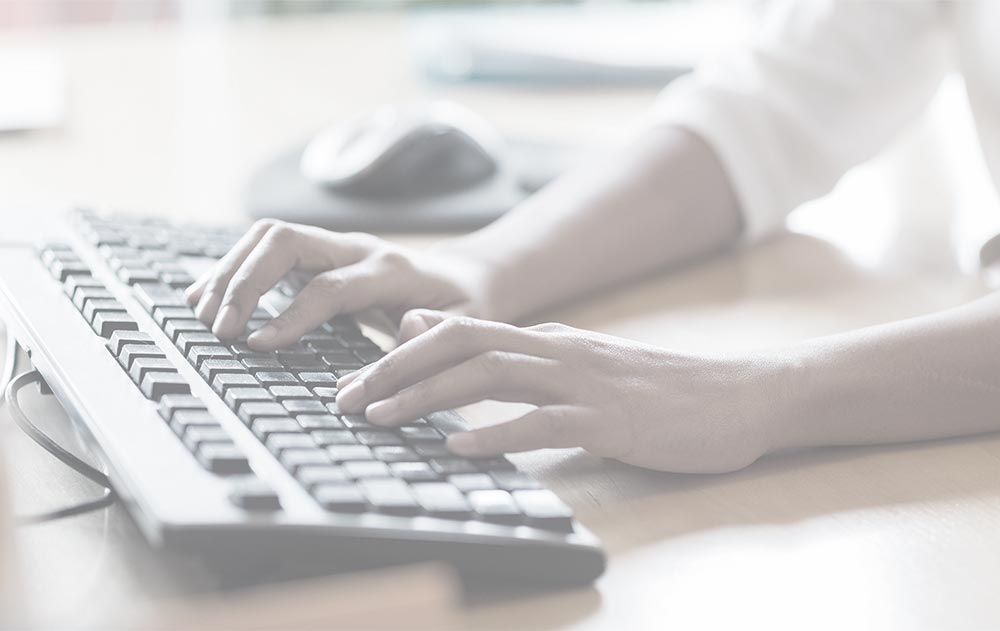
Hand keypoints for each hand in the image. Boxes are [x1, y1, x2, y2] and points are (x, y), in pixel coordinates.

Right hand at [185, 220, 494, 349]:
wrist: (467, 280)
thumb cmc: (465, 311)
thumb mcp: (466, 328)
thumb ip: (436, 334)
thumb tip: (407, 331)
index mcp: (393, 270)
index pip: (331, 285)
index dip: (292, 315)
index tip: (257, 345)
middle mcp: (359, 248)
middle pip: (286, 241)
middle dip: (245, 281)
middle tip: (219, 329)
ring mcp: (336, 245)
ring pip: (269, 237)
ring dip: (230, 271)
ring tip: (202, 315)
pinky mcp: (319, 254)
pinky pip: (266, 248)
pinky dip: (233, 268)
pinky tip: (207, 296)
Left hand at [335, 312, 784, 473]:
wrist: (738, 396)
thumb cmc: (657, 390)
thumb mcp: (580, 365)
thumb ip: (522, 357)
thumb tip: (463, 351)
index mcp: (548, 339)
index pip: (458, 332)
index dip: (400, 353)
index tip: (356, 380)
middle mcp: (557, 350)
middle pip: (460, 345)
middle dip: (395, 369)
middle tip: (346, 399)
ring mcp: (583, 382)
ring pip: (490, 376)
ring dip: (428, 396)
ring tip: (381, 418)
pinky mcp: (609, 419)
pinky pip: (542, 422)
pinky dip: (495, 432)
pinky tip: (459, 447)